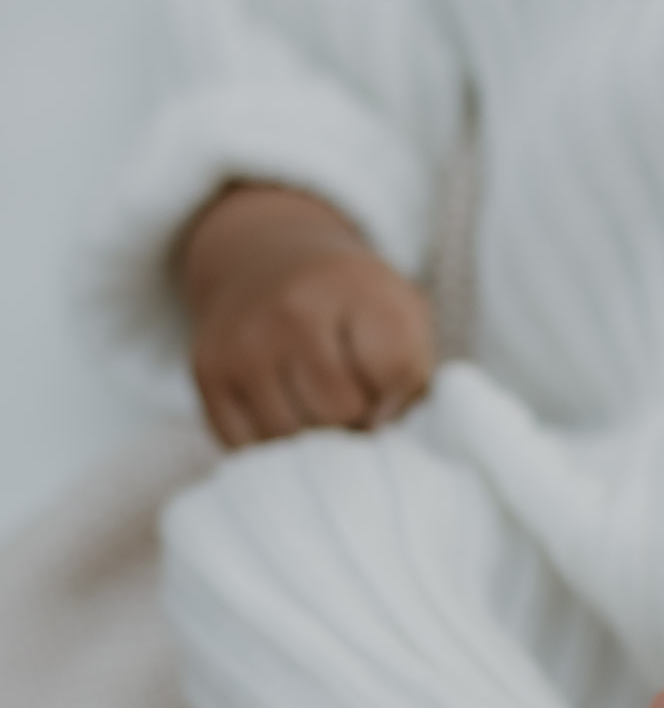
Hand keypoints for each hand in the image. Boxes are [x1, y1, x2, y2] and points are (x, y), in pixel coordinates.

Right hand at [181, 183, 434, 446]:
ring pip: (293, 436)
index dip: (400, 390)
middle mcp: (293, 310)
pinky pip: (249, 445)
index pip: (394, 369)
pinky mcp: (208, 373)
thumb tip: (381, 430)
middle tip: (352, 399)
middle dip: (356, 417)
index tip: (389, 379)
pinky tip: (284, 410)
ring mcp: (244, 343)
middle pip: (340, 409)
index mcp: (354, 287)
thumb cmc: (351, 305)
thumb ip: (412, 369)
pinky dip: (273, 444)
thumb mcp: (402, 312)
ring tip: (319, 406)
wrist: (266, 262)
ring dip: (314, 439)